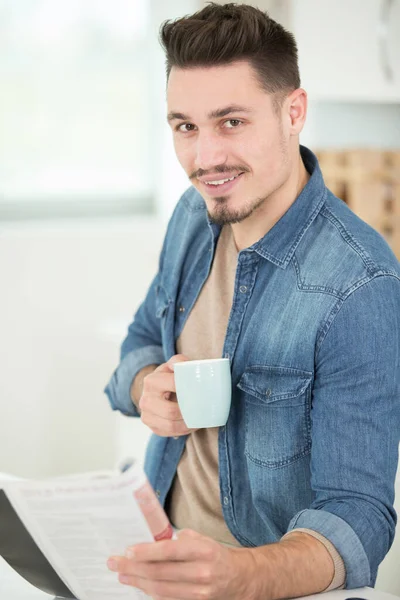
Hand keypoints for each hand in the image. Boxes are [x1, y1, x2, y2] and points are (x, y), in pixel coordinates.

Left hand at [107, 529, 257, 599]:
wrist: (242, 579)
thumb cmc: (217, 555)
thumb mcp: (202, 539)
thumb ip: (180, 539)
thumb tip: (154, 539)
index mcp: (203, 550)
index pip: (169, 551)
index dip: (146, 552)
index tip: (128, 550)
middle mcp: (201, 572)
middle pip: (160, 572)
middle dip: (133, 568)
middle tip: (115, 563)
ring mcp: (199, 593)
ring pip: (161, 589)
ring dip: (138, 582)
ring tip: (122, 575)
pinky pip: (168, 599)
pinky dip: (151, 592)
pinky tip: (140, 585)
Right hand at [139, 354, 195, 436]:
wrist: (154, 390)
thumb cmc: (168, 377)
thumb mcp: (172, 366)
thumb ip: (179, 362)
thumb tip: (187, 365)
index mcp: (151, 381)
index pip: (173, 385)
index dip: (189, 389)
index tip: (202, 391)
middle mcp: (145, 399)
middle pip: (171, 411)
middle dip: (189, 412)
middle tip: (202, 410)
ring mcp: (146, 415)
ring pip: (170, 425)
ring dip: (187, 425)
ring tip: (199, 420)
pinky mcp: (151, 427)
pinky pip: (169, 433)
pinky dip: (182, 431)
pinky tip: (190, 426)